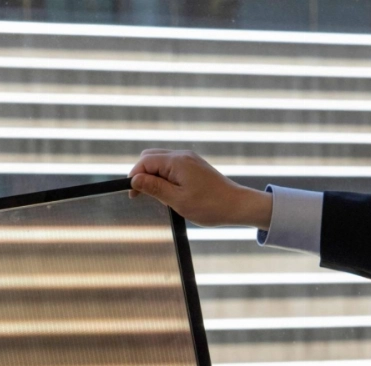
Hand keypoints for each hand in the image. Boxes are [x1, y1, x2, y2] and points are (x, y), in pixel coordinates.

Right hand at [128, 149, 272, 229]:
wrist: (237, 205)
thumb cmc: (210, 205)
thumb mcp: (177, 200)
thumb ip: (154, 188)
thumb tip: (134, 179)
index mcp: (177, 162)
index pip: (145, 162)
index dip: (134, 177)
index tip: (133, 195)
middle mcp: (183, 155)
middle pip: (151, 157)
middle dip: (143, 175)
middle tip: (143, 196)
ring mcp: (190, 159)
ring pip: (161, 162)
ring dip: (155, 177)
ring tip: (160, 198)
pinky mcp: (195, 166)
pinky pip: (173, 166)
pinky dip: (166, 177)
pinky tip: (171, 194)